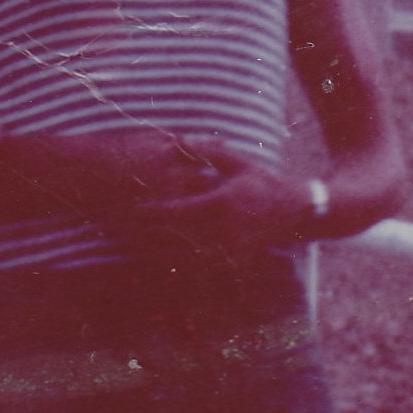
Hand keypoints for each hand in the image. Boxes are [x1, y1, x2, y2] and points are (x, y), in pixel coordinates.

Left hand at [114, 160, 311, 257]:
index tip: (127, 209)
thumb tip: (178, 140)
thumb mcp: (238, 161)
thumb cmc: (263, 182)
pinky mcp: (229, 264)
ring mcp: (226, 252)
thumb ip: (208, 152)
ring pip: (180, 260)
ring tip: (128, 249)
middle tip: (117, 231)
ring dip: (152, 256)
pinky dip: (173, 270)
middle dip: (142, 236)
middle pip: (171, 239)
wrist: (295, 214)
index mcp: (221, 204)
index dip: (148, 213)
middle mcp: (222, 232)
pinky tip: (155, 265)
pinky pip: (195, 272)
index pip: (175, 212)